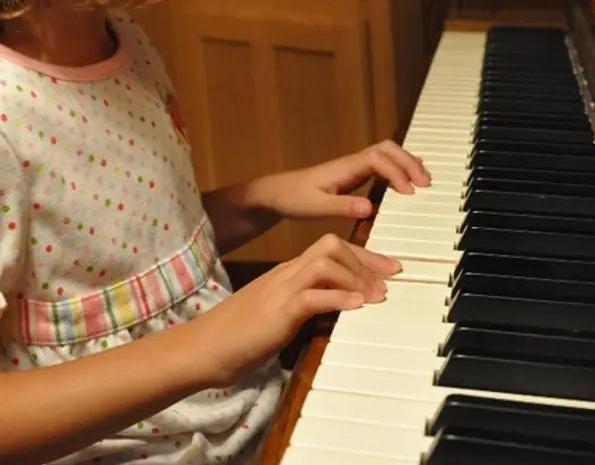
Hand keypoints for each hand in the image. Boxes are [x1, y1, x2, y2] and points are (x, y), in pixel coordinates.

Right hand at [193, 234, 400, 387]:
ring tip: (376, 296)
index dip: (363, 255)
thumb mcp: (280, 317)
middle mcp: (285, 274)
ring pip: (324, 262)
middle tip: (391, 279)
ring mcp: (279, 290)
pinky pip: (311, 296)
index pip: (330, 249)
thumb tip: (338, 312)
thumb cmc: (239, 337)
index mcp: (287, 274)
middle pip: (331, 245)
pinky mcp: (276, 312)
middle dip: (366, 259)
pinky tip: (355, 306)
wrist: (203, 347)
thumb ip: (306, 308)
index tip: (389, 269)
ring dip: (356, 277)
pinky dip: (337, 298)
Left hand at [266, 140, 430, 221]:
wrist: (277, 193)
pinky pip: (382, 165)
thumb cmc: (294, 199)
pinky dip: (398, 169)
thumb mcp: (316, 206)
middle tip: (427, 184)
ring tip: (425, 181)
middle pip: (387, 150)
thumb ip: (342, 207)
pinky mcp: (354, 175)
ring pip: (386, 154)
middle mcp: (352, 163)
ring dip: (407, 163)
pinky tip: (408, 181)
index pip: (378, 159)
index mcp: (345, 167)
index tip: (410, 192)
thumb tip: (370, 207)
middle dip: (409, 162)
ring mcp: (354, 167)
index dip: (397, 172)